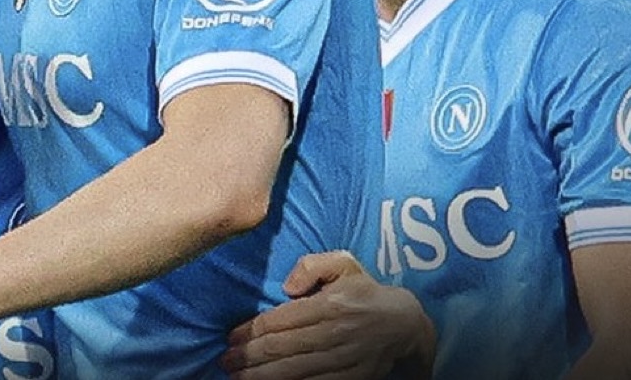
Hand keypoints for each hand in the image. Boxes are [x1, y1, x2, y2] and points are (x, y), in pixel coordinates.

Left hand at [221, 251, 435, 379]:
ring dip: (263, 376)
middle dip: (249, 357)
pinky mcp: (351, 378)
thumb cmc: (364, 290)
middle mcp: (334, 333)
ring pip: (295, 371)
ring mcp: (343, 360)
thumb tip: (287, 287)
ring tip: (239, 377)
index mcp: (329, 304)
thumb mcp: (343, 262)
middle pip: (283, 348)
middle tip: (226, 361)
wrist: (404, 323)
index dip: (251, 331)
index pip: (281, 320)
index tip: (231, 337)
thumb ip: (313, 265)